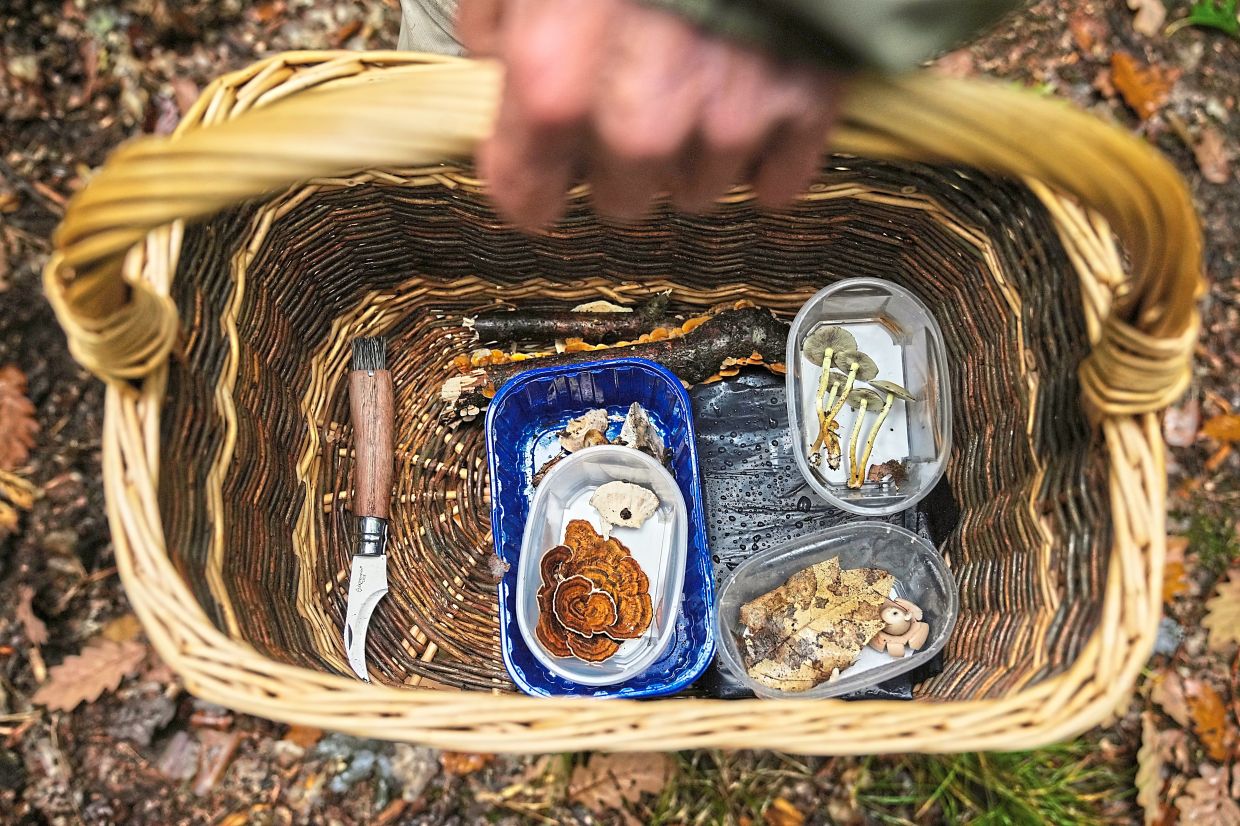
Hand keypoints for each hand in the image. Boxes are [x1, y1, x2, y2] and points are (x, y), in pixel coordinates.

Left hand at [459, 0, 844, 229]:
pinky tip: (750, 108)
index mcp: (558, 78)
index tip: (534, 177)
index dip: (528, 187)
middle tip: (624, 109)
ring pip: (698, 190)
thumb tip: (497, 53)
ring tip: (691, 89)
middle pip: (622, 199)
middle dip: (615, 167)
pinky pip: (778, 181)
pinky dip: (765, 159)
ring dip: (688, 156)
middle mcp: (643, 119)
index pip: (528, 193)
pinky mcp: (806, 98)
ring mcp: (731, 114)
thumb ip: (500, 12)